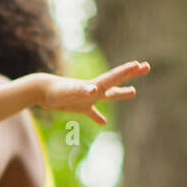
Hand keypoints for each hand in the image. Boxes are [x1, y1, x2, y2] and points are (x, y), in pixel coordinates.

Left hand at [35, 60, 149, 124]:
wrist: (40, 91)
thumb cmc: (54, 91)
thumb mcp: (69, 92)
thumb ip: (81, 90)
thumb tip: (94, 90)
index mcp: (93, 85)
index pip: (114, 77)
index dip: (127, 72)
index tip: (140, 64)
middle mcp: (93, 89)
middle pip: (116, 81)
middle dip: (131, 74)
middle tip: (146, 66)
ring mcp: (87, 97)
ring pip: (108, 95)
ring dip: (120, 93)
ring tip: (133, 92)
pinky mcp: (79, 106)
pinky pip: (91, 112)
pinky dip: (97, 116)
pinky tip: (103, 122)